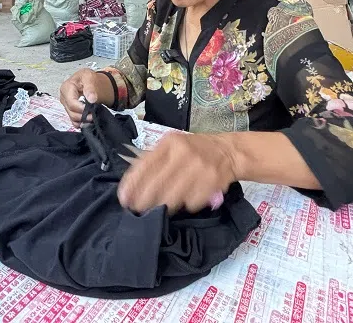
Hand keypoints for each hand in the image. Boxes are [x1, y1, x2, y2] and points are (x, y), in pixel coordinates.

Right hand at [59, 69, 108, 126]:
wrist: (91, 81)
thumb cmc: (88, 78)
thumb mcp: (90, 76)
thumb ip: (90, 87)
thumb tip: (91, 99)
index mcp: (66, 87)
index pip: (71, 103)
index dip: (82, 108)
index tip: (91, 109)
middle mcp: (64, 97)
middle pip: (71, 111)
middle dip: (83, 115)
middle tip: (94, 114)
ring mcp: (66, 105)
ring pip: (72, 117)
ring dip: (83, 119)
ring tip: (93, 116)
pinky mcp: (70, 110)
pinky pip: (73, 121)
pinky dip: (81, 122)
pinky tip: (87, 120)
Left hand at [117, 133, 236, 213]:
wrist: (228, 151)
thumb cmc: (195, 149)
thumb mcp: (173, 146)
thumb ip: (154, 159)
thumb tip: (132, 184)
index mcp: (170, 143)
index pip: (145, 165)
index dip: (132, 184)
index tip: (124, 198)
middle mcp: (183, 153)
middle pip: (157, 184)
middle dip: (144, 200)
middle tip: (137, 209)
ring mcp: (198, 168)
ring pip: (172, 197)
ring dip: (164, 205)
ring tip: (160, 207)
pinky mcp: (211, 182)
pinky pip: (191, 203)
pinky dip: (186, 205)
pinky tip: (185, 201)